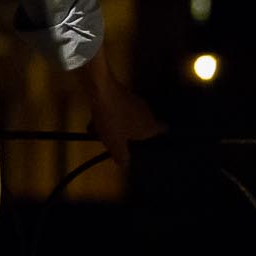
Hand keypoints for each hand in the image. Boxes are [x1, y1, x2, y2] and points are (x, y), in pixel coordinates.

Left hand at [76, 53, 165, 170]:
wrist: (101, 90)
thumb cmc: (112, 119)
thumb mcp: (115, 143)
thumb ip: (122, 156)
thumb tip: (125, 164)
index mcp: (151, 126)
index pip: (163, 132)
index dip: (156, 139)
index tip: (144, 145)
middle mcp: (148, 113)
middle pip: (141, 127)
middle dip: (127, 135)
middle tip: (114, 142)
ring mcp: (136, 101)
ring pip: (127, 118)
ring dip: (114, 126)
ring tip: (96, 132)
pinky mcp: (123, 93)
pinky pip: (118, 109)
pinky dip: (109, 116)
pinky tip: (93, 121)